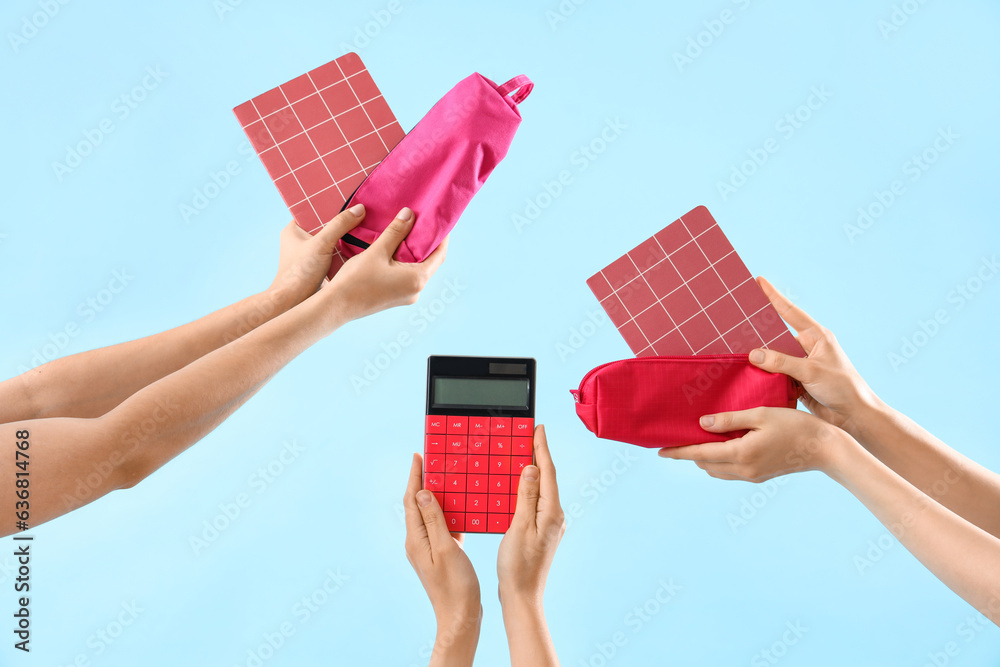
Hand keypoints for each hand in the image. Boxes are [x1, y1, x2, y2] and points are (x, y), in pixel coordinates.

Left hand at [268, 205, 367, 307]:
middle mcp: (301, 239)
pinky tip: (360, 247)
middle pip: (326, 224)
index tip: (351, 199)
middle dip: (343, 221)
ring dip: (346, 236)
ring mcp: (310, 253)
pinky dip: (346, 249)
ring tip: (365, 227)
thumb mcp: (321, 244)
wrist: (293, 302)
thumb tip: (359, 209)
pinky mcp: (319, 265)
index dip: (332, 204)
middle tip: (362, 212)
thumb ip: (340, 225)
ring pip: (332, 239)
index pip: (315, 210)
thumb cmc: (301, 272)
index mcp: (294, 229)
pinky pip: (335, 252)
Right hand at [324, 207, 447, 321]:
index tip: (439, 220)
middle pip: (430, 261)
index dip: (442, 236)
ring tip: (408, 230)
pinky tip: (395, 248)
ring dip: (414, 250)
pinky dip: (405, 260)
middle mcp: (416, 290)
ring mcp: (407, 295)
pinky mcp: (396, 297)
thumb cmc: (355, 280)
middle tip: (422, 221)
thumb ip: (396, 232)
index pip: (439, 254)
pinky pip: (407, 275)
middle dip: (427, 241)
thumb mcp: (377, 251)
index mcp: (417, 279)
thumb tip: (409, 214)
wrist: (336, 306)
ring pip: (417, 268)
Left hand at [403, 454, 480, 661]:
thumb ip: (434, 519)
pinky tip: (458, 506)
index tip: (419, 455)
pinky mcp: (439, 555)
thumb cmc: (455, 586)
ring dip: (435, 495)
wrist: (460, 617)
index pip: (412, 500)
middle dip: (422, 482)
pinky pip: (440, 526)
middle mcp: (417, 542)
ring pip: (429, 514)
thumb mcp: (446, 548)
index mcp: (416, 539)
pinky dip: (446, 512)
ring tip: (444, 477)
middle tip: (431, 460)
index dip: (415, 476)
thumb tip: (423, 492)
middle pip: (417, 505)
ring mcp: (427, 549)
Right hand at [498, 425, 565, 606]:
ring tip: (522, 453)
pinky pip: (536, 501)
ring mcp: (549, 524)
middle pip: (547, 478)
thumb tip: (531, 468)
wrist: (522, 596)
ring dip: (533, 471)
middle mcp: (555, 516)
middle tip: (528, 434)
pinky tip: (517, 485)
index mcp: (551, 512)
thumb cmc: (518, 566)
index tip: (538, 427)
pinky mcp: (541, 531)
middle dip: (538, 455)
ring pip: (541, 489)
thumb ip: (526, 496)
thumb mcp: (519, 527)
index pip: (548, 472)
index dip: (542, 448)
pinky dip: (528, 488)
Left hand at [659, 407, 855, 481]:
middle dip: (689, 454)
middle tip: (679, 438)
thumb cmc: (795, 426)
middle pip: (705, 465)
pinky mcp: (760, 476)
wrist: (825, 448)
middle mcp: (744, 470)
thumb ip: (730, 420)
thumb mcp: (761, 415)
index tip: (660, 451)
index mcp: (741, 454)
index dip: (678, 453)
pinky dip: (720, 461)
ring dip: (705, 458)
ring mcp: (752, 476)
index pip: (700, 455)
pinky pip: (730, 472)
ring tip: (698, 441)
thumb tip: (702, 424)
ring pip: (717, 471)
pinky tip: (722, 446)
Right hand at [750, 277, 879, 434]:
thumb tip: (753, 354)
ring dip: (760, 359)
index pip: (790, 312)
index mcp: (817, 337)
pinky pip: (775, 374)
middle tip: (737, 322)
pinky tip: (748, 376)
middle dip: (759, 332)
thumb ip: (782, 362)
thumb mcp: (811, 371)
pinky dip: (763, 376)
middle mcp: (808, 348)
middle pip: (777, 336)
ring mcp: (802, 365)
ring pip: (774, 357)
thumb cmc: (842, 388)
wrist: (854, 417)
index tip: (758, 281)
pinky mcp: (797, 382)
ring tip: (736, 353)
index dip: (773, 296)